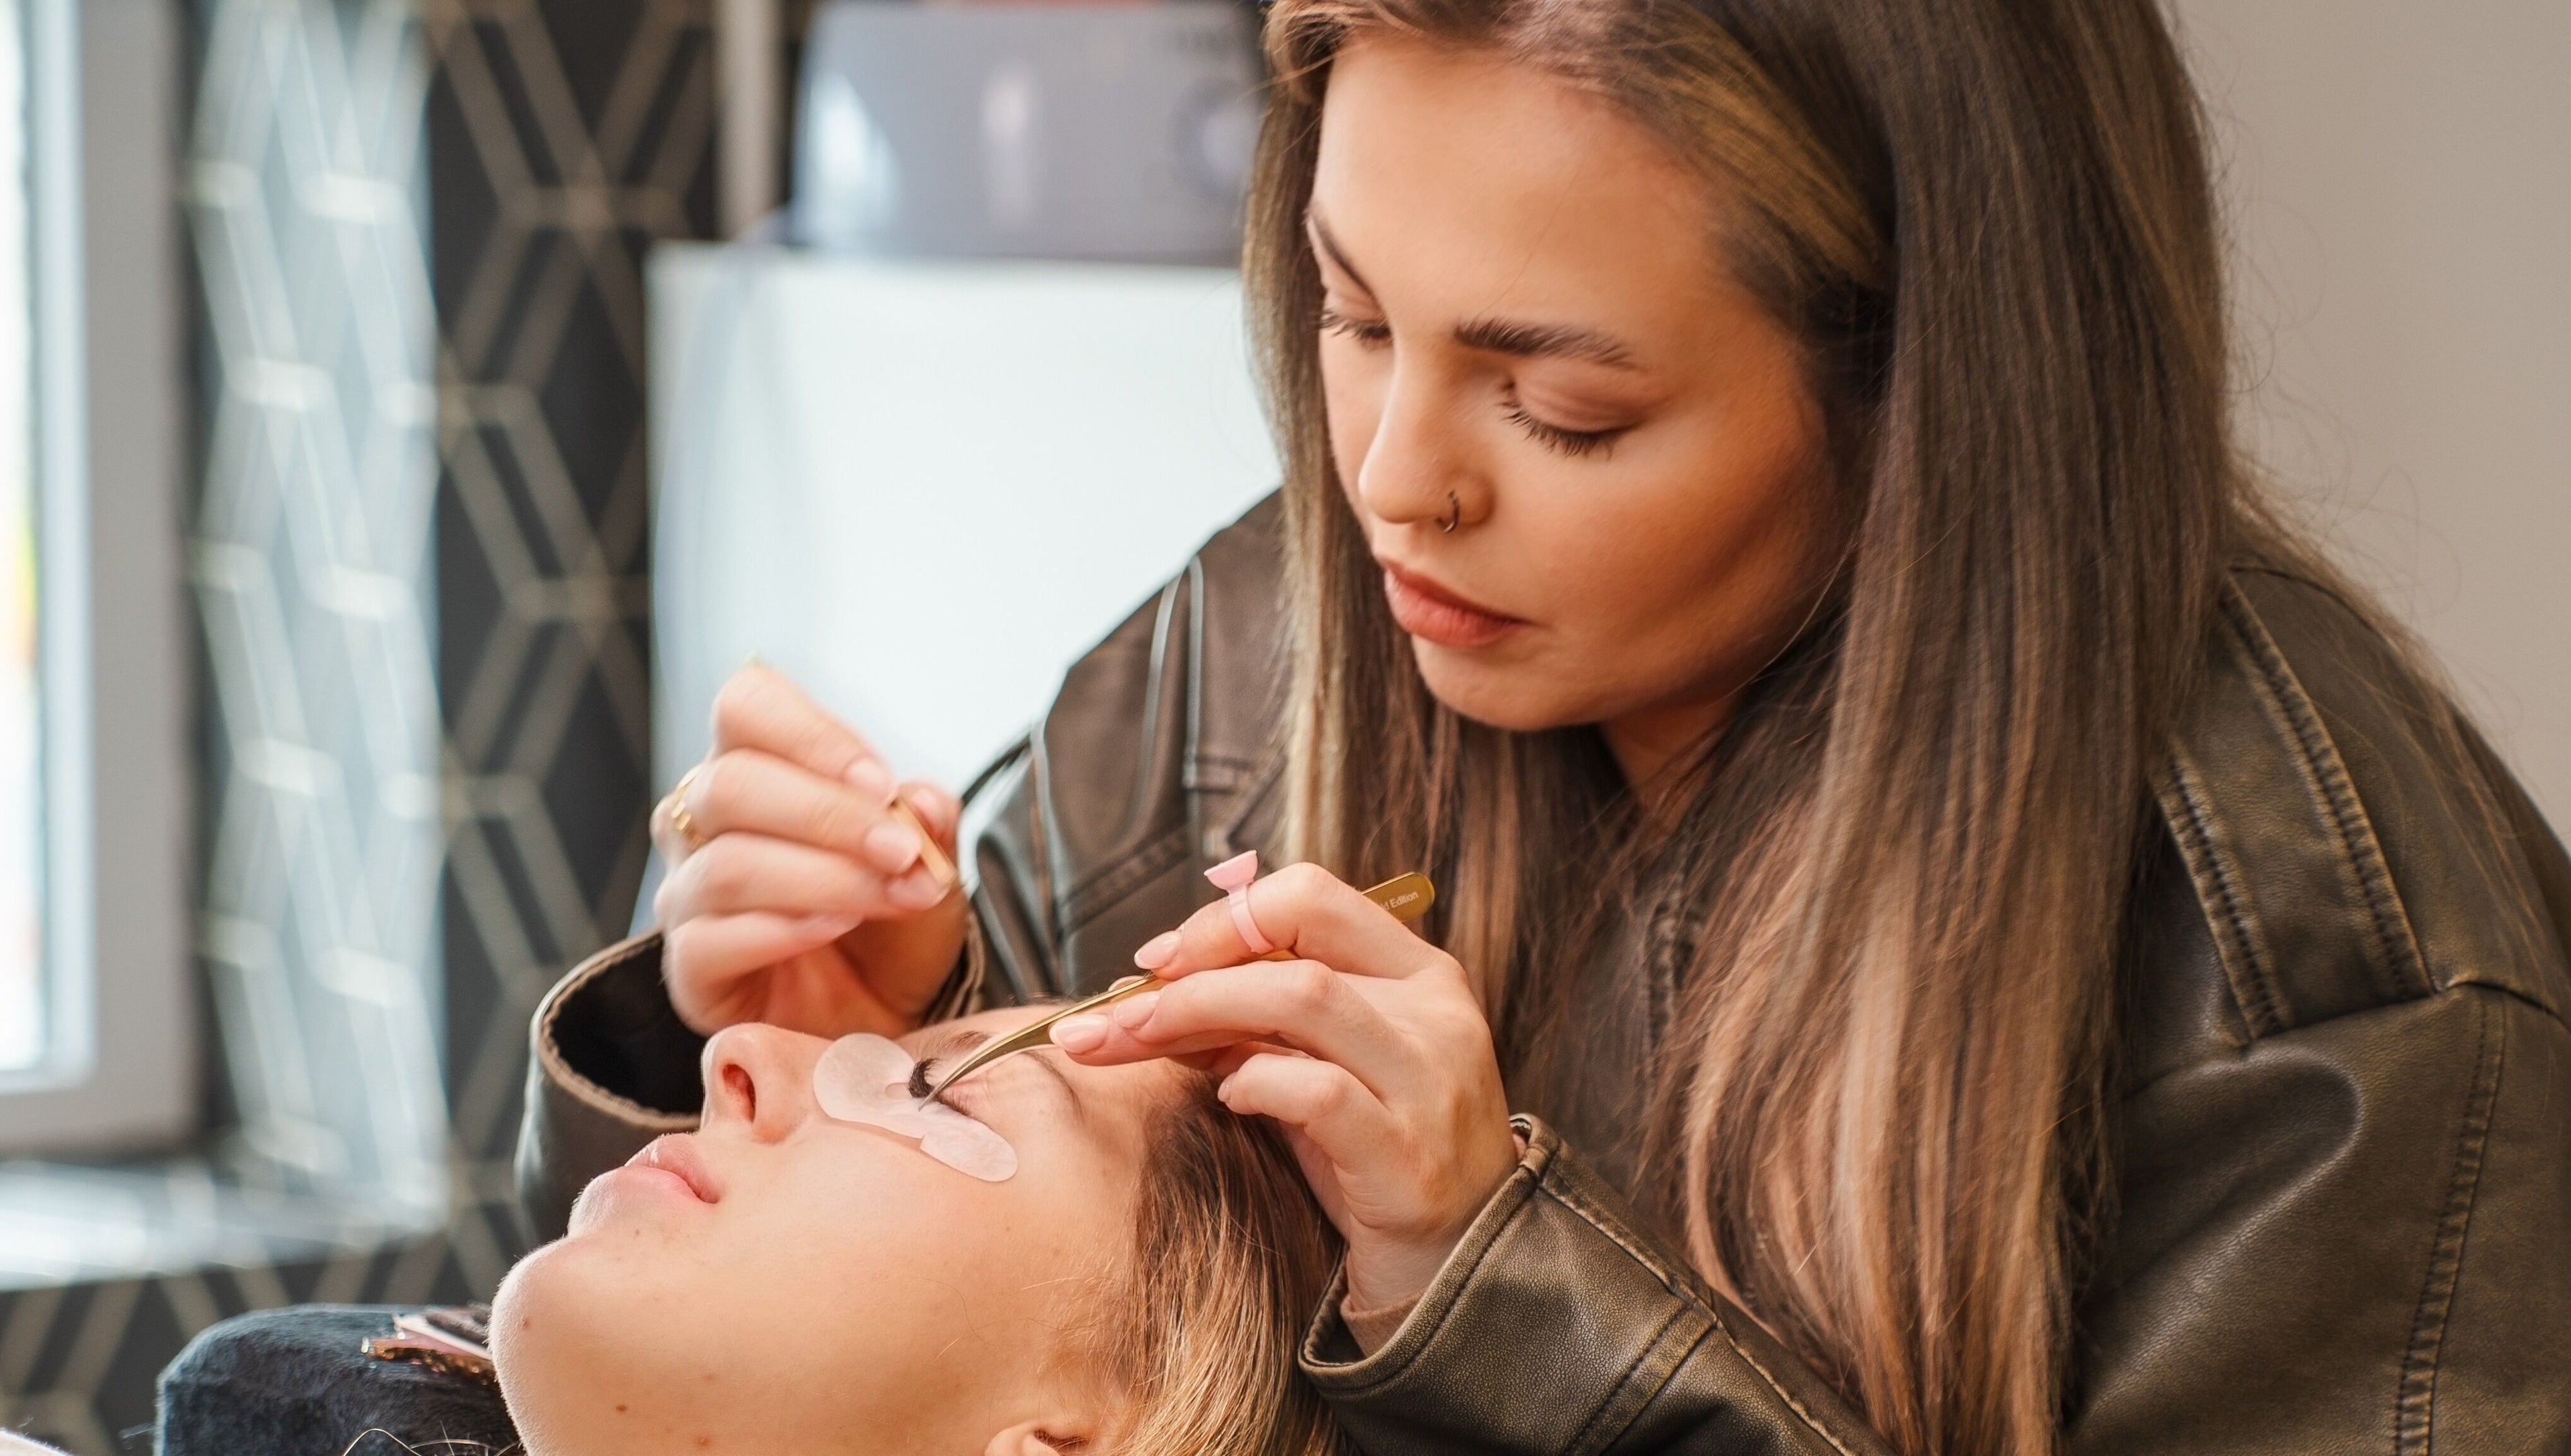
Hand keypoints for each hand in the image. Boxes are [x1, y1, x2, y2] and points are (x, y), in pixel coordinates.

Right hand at [651, 665, 968, 1037]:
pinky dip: (783, 930)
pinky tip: (834, 931)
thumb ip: (929, 824)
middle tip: (900, 851)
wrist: (887, 1015)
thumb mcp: (931, 864)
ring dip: (824, 878)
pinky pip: (711, 940)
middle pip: (731, 785)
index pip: (747, 706)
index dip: (810, 735)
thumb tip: (923, 803)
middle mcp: (703, 822)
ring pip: (728, 865)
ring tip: (888, 895)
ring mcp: (688, 895)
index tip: (880, 783)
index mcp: (756, 766)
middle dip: (829, 816)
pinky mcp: (689, 969)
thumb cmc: (893, 925)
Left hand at [1050, 863, 1519, 1310]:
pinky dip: (1255, 1082)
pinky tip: (1229, 1099)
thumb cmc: (1376, 1161)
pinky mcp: (1407, 1154)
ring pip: (1303, 998)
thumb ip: (1257, 1024)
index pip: (1312, 898)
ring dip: (1200, 1011)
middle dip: (1190, 969)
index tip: (1159, 960)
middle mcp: (1434, 1013)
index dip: (1224, 918)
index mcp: (1419, 974)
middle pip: (1295, 945)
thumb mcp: (1325, 1070)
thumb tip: (1148, 995)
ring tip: (1137, 1041)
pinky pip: (1317, 1091)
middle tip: (1114, 1011)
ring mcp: (1427, 1081)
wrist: (1458, 1269)